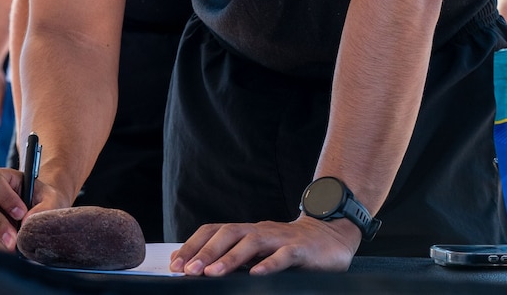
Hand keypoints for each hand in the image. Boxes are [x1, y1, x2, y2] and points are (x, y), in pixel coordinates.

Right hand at [0, 167, 63, 251]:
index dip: (4, 196)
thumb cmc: (45, 201)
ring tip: (16, 248)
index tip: (22, 213)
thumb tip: (27, 222)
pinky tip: (14, 251)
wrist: (43, 214)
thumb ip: (45, 206)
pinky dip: (0, 250)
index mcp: (2, 179)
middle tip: (14, 237)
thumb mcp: (52, 198)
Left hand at [169, 216, 359, 275]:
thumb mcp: (259, 251)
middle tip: (188, 271)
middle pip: (228, 233)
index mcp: (247, 231)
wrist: (331, 236)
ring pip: (252, 243)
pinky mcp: (302, 250)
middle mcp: (260, 230)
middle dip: (205, 252)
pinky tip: (257, 275)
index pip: (214, 231)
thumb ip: (236, 256)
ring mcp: (281, 238)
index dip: (193, 245)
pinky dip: (270, 265)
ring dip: (229, 258)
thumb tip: (201, 270)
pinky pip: (284, 255)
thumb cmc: (290, 247)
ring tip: (212, 273)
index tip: (175, 264)